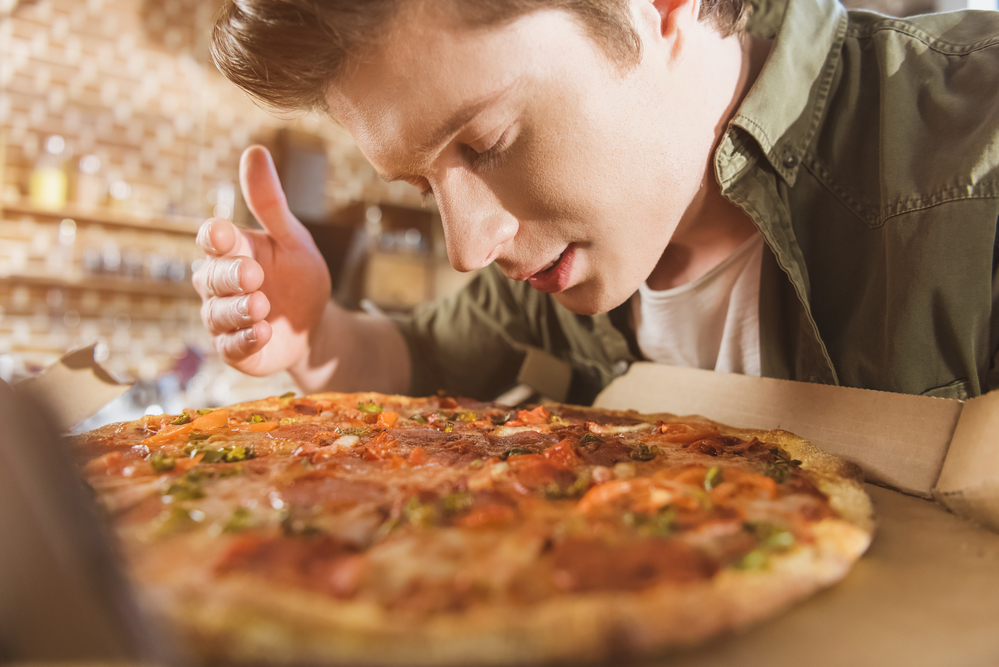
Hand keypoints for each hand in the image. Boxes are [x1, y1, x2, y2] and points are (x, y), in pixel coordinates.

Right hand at [193, 145, 331, 375]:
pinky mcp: (235, 350)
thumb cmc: (297, 276)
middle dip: (231, 276)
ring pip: (219, 314)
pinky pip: (231, 346)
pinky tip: (263, 331)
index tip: (222, 234)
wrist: (314, 324)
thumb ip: (270, 202)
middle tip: (253, 274)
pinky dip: (245, 339)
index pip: (211, 240)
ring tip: (262, 304)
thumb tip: (255, 150)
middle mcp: (219, 285)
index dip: (214, 238)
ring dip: (239, 309)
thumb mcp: (292, 238)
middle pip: (212, 277)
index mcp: (231, 252)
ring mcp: (223, 319)